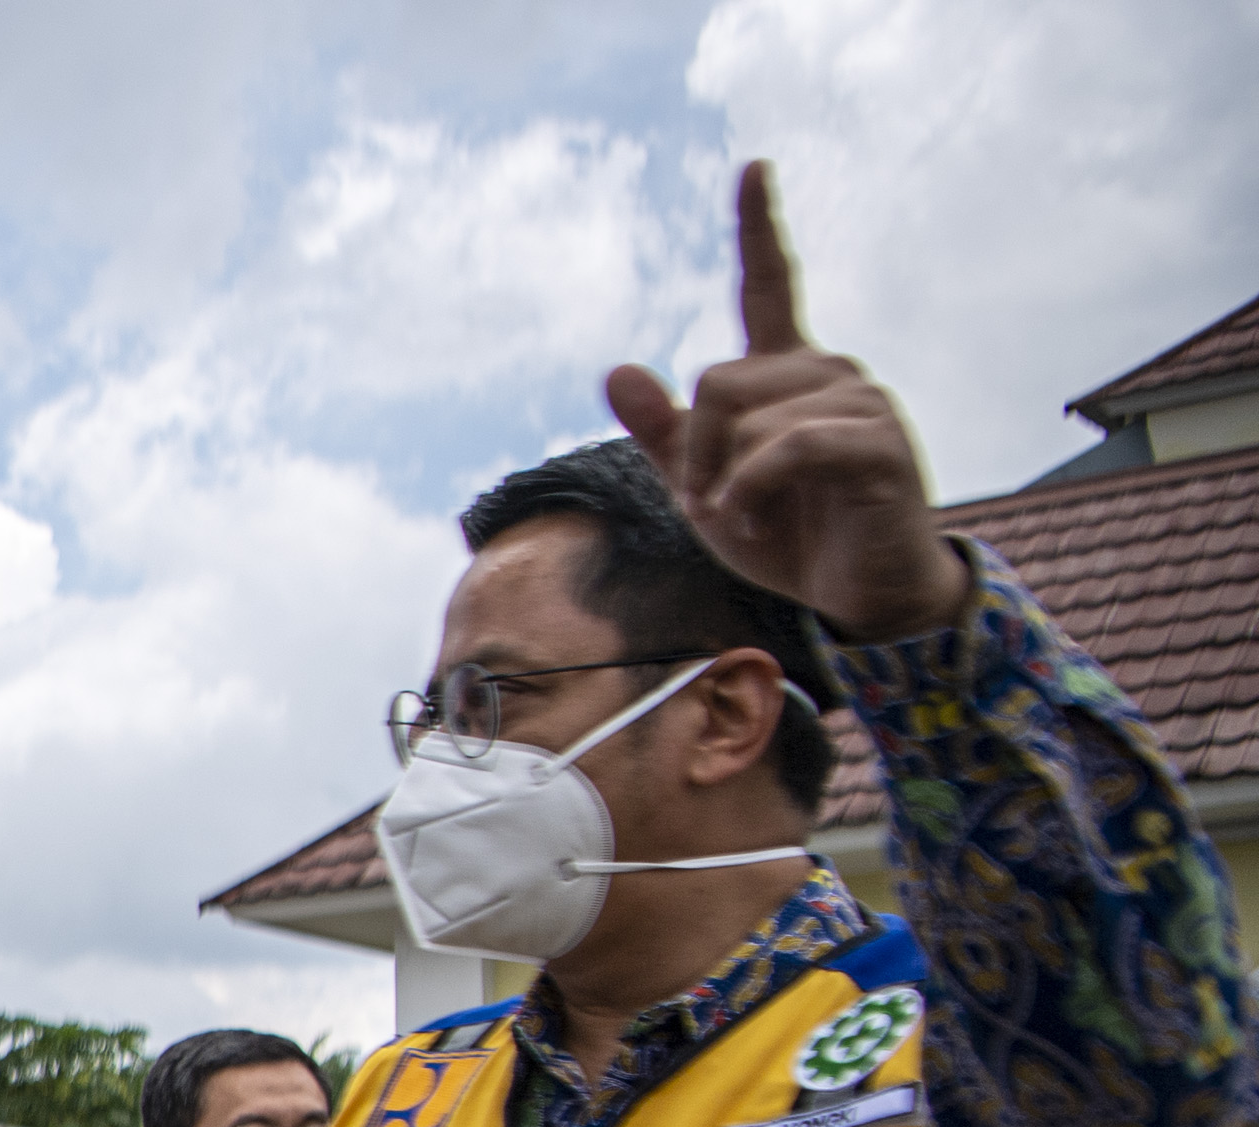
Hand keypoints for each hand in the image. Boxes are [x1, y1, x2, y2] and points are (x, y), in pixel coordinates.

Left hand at [605, 162, 969, 641]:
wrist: (858, 594)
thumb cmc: (789, 538)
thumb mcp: (703, 488)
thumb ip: (663, 434)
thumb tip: (616, 369)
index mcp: (787, 372)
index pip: (770, 284)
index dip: (758, 225)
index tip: (753, 166)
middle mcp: (827, 370)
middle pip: (716, 380)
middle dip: (693, 454)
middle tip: (715, 505)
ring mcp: (859, 399)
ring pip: (742, 417)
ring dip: (722, 484)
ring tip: (752, 517)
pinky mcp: (876, 442)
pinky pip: (783, 449)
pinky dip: (750, 492)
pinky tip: (758, 519)